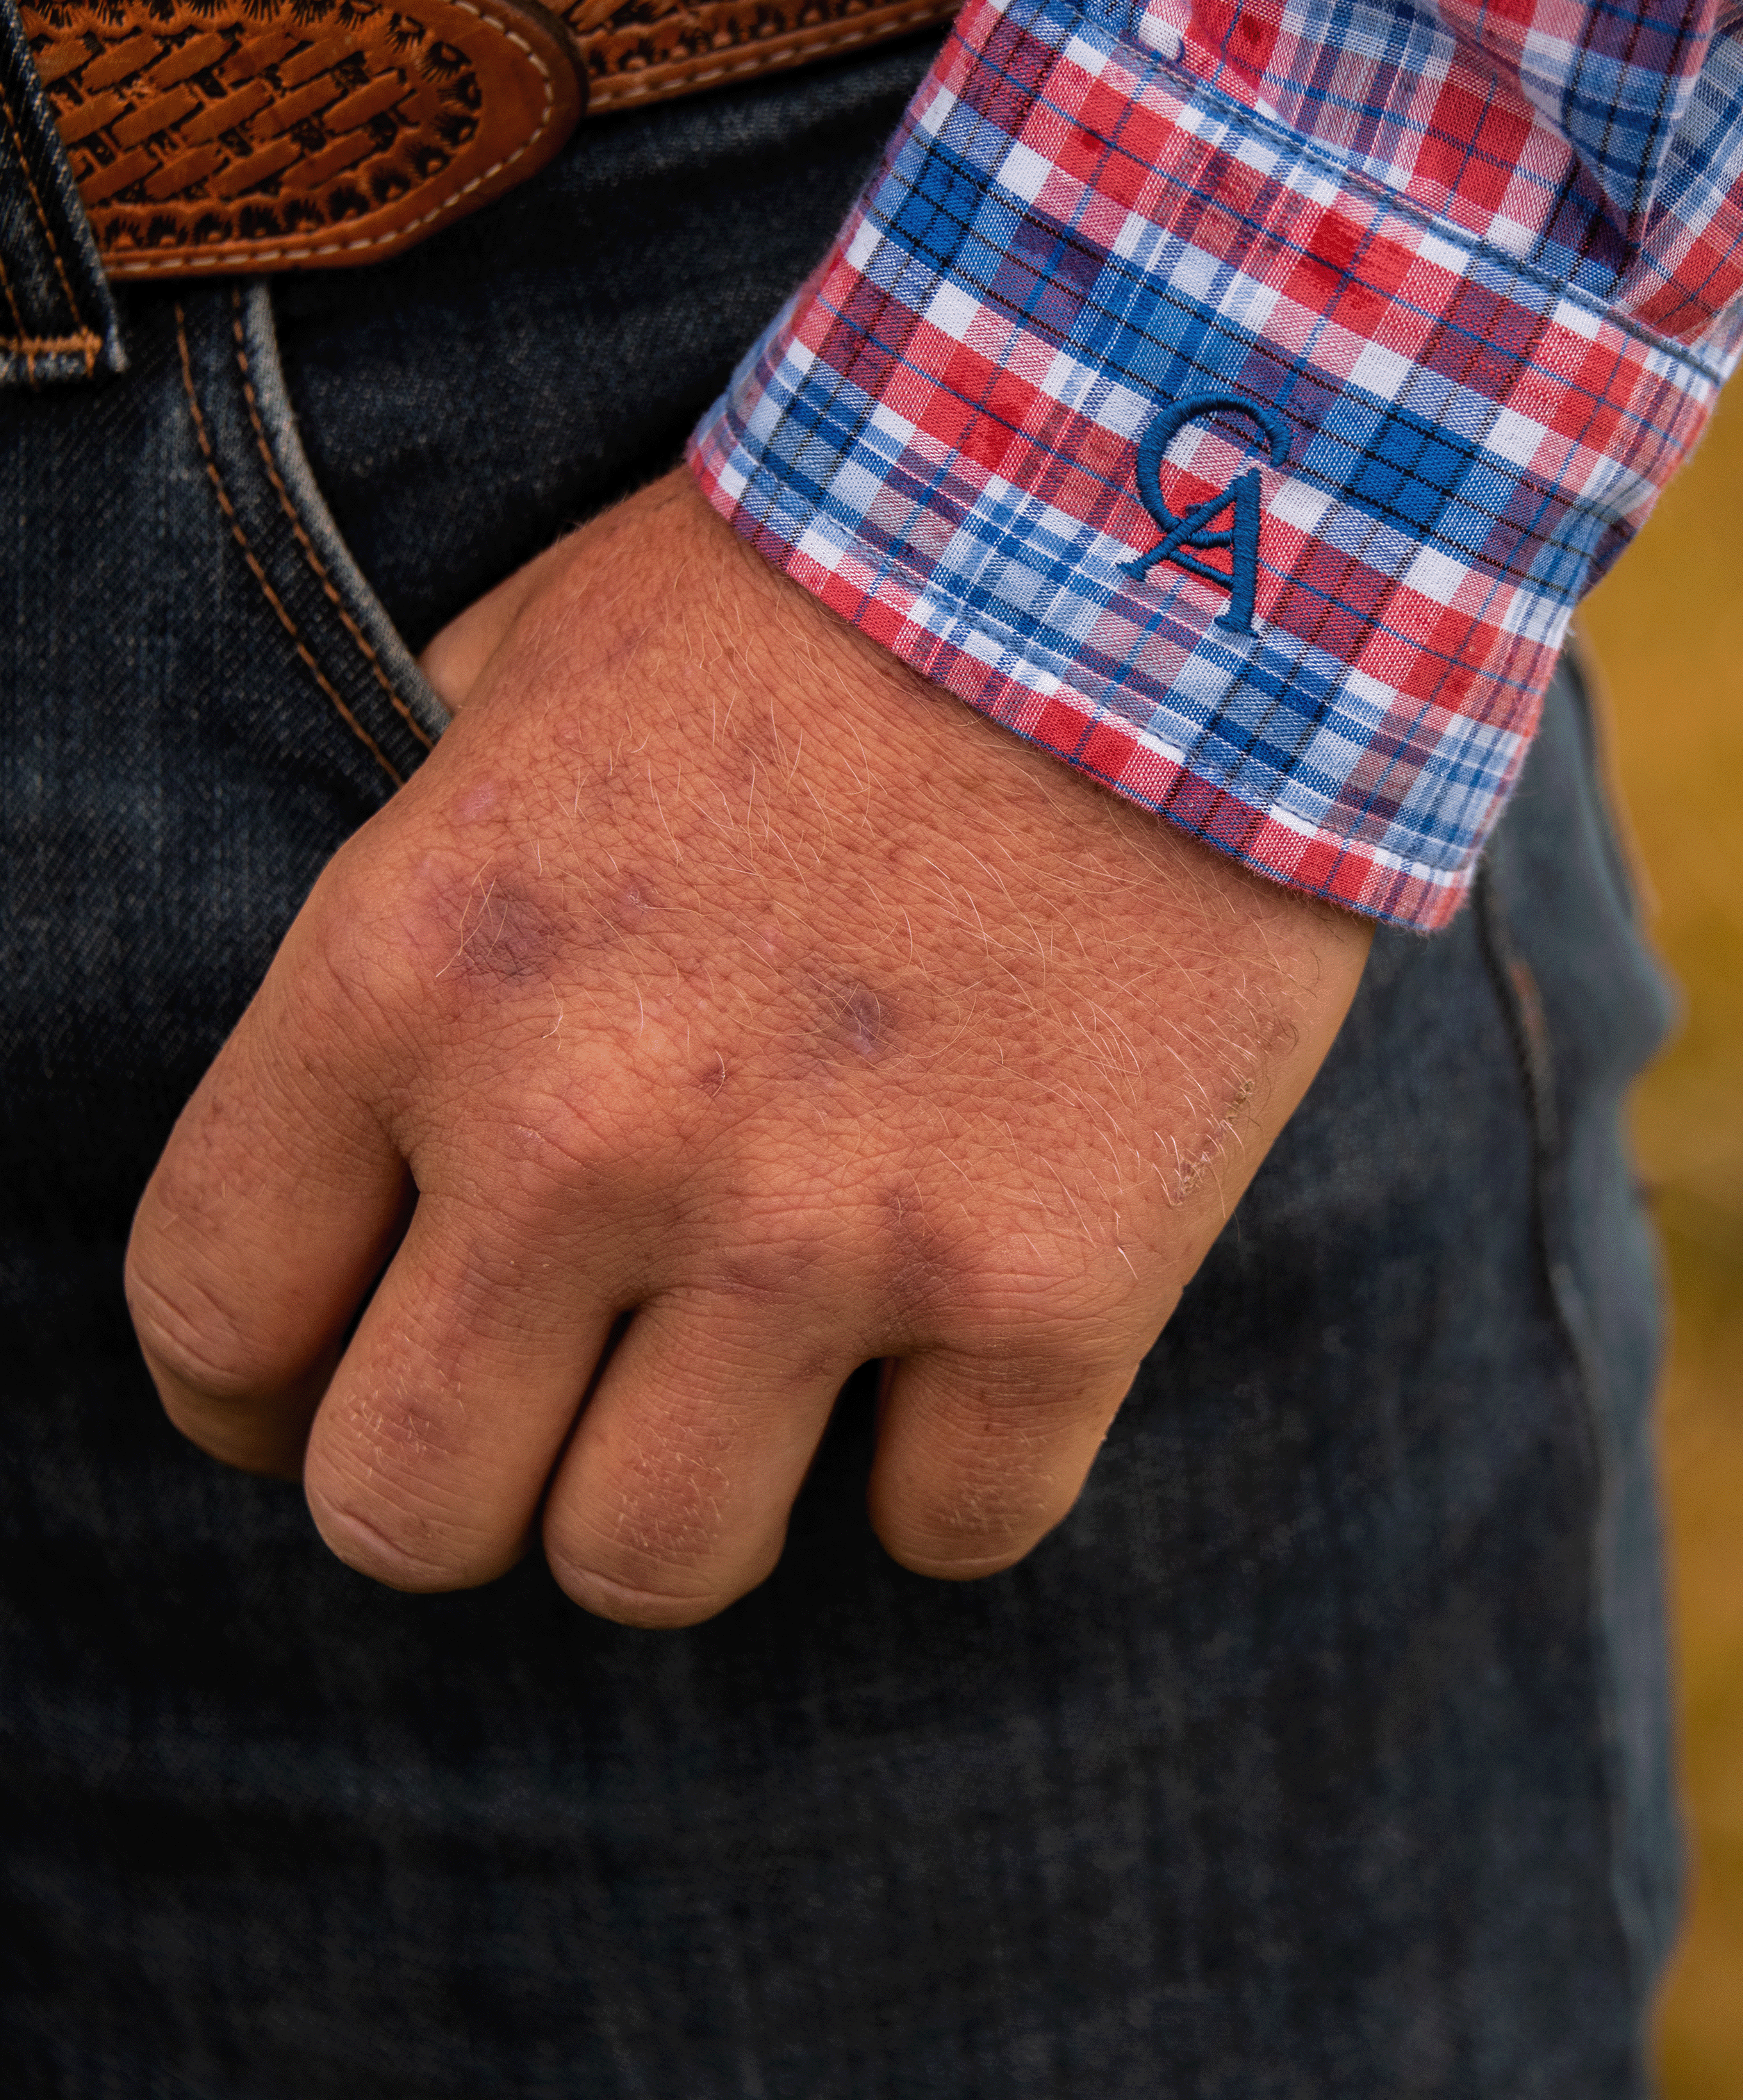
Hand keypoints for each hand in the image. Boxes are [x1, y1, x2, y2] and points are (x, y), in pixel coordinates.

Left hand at [125, 473, 1370, 1623]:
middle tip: (556, 1404)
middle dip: (463, 1485)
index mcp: (416, 971)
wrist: (1169, 537)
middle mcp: (584, 1135)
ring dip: (692, 1496)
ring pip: (649, 1561)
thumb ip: (429, 856)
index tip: (322, 1387)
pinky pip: (945, 1529)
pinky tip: (973, 1338)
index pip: (216, 1311)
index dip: (252, 1391)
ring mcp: (822, 1230)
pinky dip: (948, 1464)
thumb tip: (402, 1025)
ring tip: (768, 1379)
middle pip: (409, 1508)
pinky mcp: (1049, 1288)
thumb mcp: (543, 657)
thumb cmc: (846, 579)